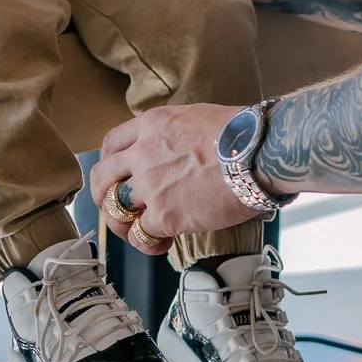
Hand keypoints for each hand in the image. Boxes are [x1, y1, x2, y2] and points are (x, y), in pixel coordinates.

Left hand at [91, 103, 255, 249]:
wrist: (258, 154)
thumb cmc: (243, 134)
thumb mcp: (198, 118)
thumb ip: (175, 134)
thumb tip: (178, 149)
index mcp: (153, 125)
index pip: (112, 143)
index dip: (110, 162)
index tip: (118, 174)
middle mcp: (143, 154)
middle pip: (102, 178)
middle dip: (104, 195)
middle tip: (117, 207)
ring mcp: (151, 186)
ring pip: (115, 210)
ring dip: (123, 224)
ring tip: (140, 230)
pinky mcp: (164, 216)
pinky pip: (140, 236)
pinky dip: (148, 243)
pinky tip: (164, 243)